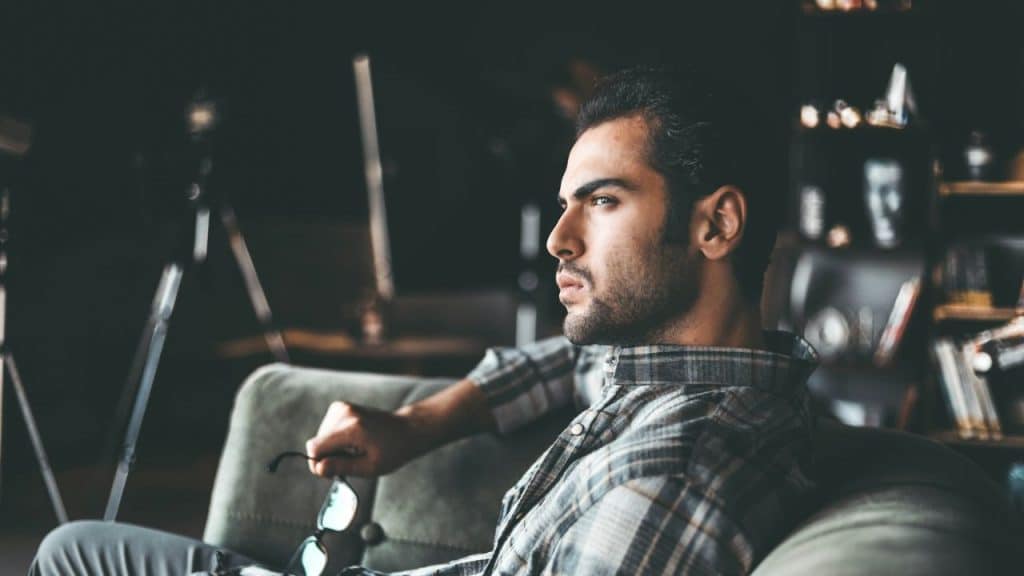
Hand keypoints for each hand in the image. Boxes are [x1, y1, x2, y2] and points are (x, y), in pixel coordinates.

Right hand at [305, 401, 420, 477]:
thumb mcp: (370, 467)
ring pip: (320, 437)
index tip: (331, 472)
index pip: (315, 447)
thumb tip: (318, 468)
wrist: (406, 430)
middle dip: (328, 457)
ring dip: (332, 448)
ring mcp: (342, 407)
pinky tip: (352, 442)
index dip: (318, 464)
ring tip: (354, 450)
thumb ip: (342, 467)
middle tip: (350, 462)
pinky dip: (335, 439)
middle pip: (316, 443)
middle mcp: (344, 413)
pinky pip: (326, 430)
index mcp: (352, 428)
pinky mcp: (340, 407)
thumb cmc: (393, 450)